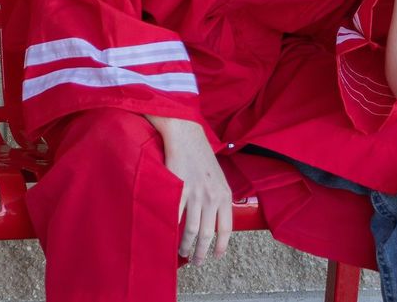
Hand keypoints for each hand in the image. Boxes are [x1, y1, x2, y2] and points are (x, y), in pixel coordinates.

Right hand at [146, 116, 232, 261]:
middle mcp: (212, 197)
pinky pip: (176, 215)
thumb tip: (215, 218)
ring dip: (187, 245)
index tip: (215, 255)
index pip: (226, 229)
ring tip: (183, 253)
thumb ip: (218, 197)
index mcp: (225, 195)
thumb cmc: (200, 154)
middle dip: (202, 252)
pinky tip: (170, 235)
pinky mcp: (178, 189)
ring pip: (192, 229)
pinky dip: (173, 228)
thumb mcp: (218, 177)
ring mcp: (195, 194)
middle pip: (207, 234)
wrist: (185, 135)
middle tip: (197, 261)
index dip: (221, 246)